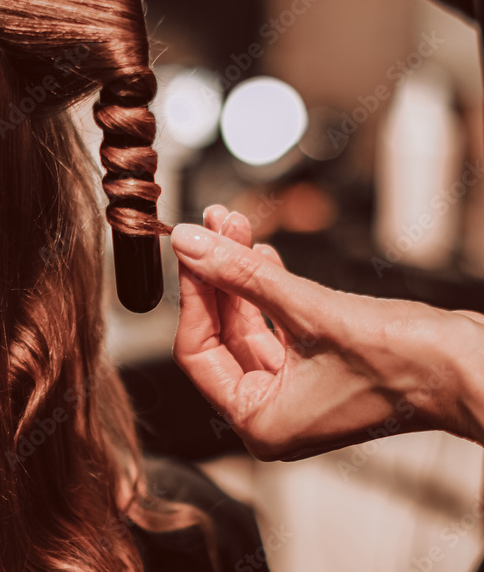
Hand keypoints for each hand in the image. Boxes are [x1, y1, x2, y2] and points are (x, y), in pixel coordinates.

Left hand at [170, 205, 483, 459]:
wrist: (472, 367)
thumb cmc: (406, 363)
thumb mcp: (308, 309)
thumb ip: (241, 275)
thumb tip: (191, 244)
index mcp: (259, 421)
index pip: (198, 350)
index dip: (193, 294)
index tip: (189, 248)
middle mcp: (272, 411)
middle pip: (222, 332)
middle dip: (216, 273)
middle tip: (211, 225)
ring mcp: (296, 389)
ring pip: (250, 321)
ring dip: (240, 272)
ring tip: (230, 223)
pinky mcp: (319, 364)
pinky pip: (277, 321)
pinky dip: (267, 287)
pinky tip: (257, 250)